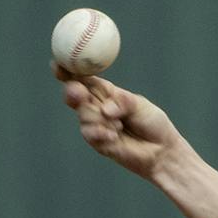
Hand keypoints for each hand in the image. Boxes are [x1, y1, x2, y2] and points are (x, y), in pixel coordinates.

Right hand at [54, 67, 186, 180]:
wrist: (160, 151)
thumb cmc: (153, 124)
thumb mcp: (141, 106)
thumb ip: (123, 103)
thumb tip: (105, 108)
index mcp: (106, 92)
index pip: (83, 78)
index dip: (68, 71)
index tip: (56, 65)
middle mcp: (97, 106)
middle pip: (75, 95)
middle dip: (73, 92)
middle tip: (79, 93)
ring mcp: (95, 124)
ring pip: (83, 115)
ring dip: (99, 119)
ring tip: (119, 126)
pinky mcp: (97, 142)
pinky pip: (89, 133)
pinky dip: (101, 132)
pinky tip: (114, 136)